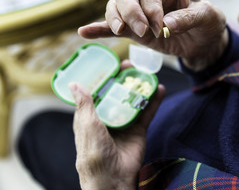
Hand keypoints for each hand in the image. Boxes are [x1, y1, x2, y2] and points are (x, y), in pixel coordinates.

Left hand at [69, 60, 165, 189]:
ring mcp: (125, 123)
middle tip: (131, 65)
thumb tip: (75, 84)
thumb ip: (85, 105)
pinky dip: (154, 101)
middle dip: (124, 79)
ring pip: (133, 101)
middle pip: (117, 93)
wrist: (114, 179)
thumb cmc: (94, 154)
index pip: (98, 92)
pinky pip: (147, 113)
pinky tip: (160, 89)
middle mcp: (108, 118)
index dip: (104, 78)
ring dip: (140, 87)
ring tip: (147, 73)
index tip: (111, 64)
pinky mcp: (139, 130)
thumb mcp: (88, 126)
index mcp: (91, 117)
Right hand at [78, 0, 227, 70]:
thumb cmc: (208, 24)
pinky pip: (113, 27)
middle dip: (130, 12)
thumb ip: (188, 18)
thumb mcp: (208, 17)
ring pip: (116, 6)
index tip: (161, 27)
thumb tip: (166, 25)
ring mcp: (140, 12)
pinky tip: (85, 32)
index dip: (151, 9)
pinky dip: (99, 28)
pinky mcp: (135, 29)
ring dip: (115, 19)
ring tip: (122, 31)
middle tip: (144, 31)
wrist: (204, 43)